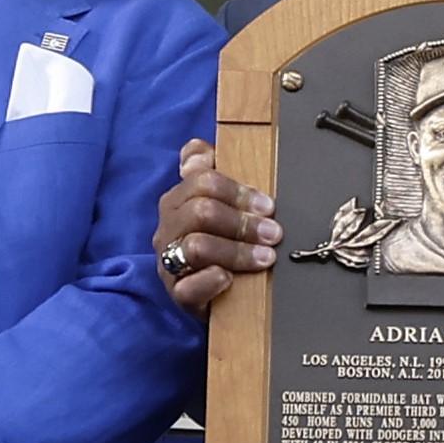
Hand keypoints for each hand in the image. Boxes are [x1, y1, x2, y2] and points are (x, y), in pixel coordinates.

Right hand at [151, 139, 280, 318]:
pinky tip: (229, 278)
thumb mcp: (221, 205)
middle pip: (201, 211)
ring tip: (266, 257)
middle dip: (243, 221)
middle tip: (274, 233)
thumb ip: (211, 173)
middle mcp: (169, 227)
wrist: (219, 295)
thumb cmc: (221, 242)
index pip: (201, 180)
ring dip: (236, 250)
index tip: (267, 205)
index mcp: (179, 200)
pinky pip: (188, 287)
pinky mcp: (177, 294)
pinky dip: (211, 281)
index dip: (238, 191)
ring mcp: (170, 261)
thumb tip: (199, 147)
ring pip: (196, 246)